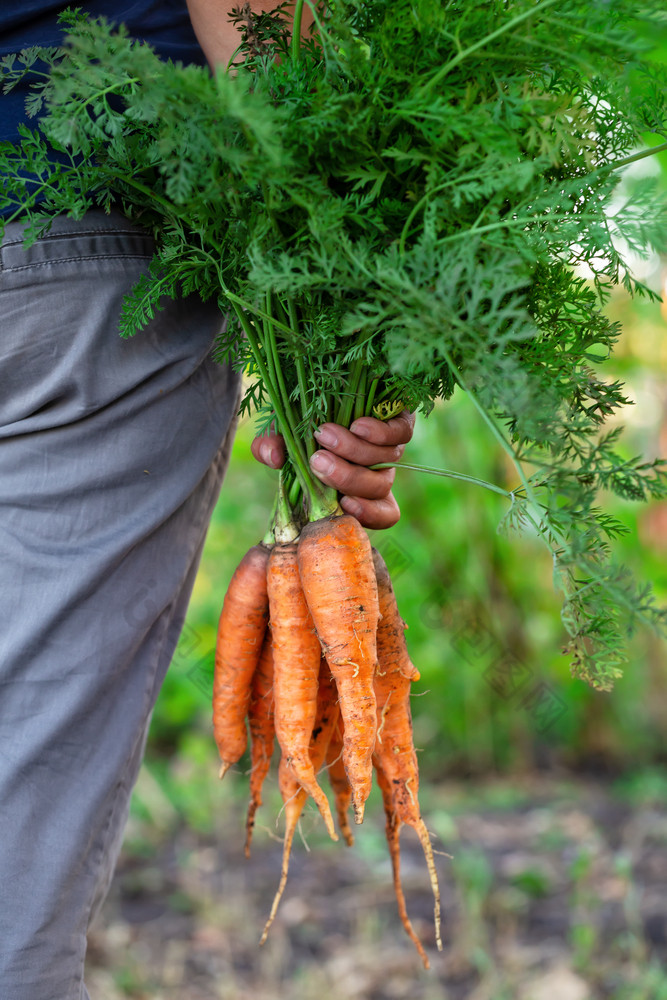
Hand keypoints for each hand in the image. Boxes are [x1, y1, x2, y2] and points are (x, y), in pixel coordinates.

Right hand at [250, 411, 414, 529]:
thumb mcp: (280, 433)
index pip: (379, 514)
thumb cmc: (302, 414)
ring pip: (385, 461)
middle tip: (318, 461)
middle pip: (376, 488)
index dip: (367, 515)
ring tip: (324, 434)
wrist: (327, 376)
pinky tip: (357, 425)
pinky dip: (378, 433)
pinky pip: (400, 434)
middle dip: (346, 477)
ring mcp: (391, 446)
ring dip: (354, 451)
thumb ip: (269, 448)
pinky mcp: (401, 420)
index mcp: (355, 486)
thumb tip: (272, 458)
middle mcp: (377, 470)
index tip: (344, 505)